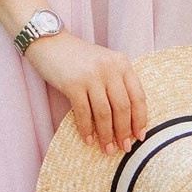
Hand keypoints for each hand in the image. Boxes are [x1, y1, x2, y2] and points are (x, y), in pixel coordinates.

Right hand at [24, 31, 149, 155]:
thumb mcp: (105, 64)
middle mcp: (109, 68)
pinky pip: (83, 112)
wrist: (50, 42)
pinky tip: (88, 140)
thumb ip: (117, 84)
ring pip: (104, 113)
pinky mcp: (73, 84)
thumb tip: (127, 122)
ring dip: (106, 135)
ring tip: (107, 149)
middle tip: (124, 148)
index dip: (140, 119)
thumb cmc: (79, 58)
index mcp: (122, 64)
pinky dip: (86, 129)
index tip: (140, 136)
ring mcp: (91, 76)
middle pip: (122, 107)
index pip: (138, 96)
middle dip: (124, 132)